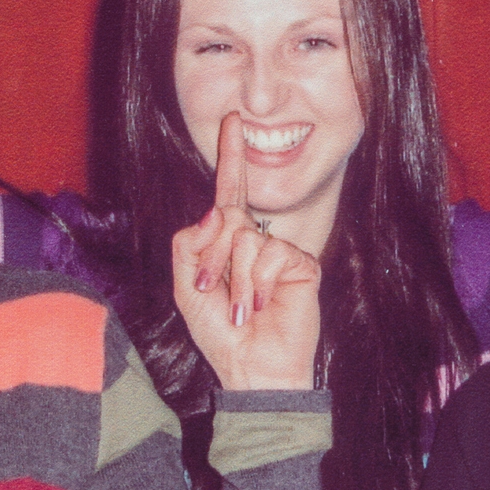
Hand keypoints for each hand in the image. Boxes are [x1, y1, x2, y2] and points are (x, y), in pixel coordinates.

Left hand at [170, 112, 322, 390]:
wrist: (252, 369)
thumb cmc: (220, 333)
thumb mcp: (187, 289)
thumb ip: (189, 245)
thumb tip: (217, 210)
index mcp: (227, 242)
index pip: (227, 192)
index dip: (230, 157)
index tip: (232, 120)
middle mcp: (255, 239)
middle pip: (227, 215)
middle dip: (212, 257)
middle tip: (213, 292)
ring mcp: (279, 250)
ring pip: (246, 237)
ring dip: (235, 279)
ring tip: (241, 309)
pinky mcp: (301, 264)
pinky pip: (272, 254)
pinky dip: (259, 283)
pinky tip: (262, 305)